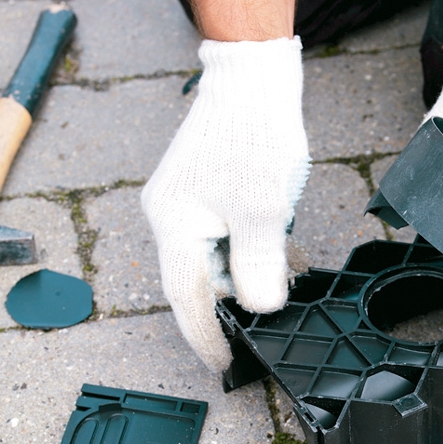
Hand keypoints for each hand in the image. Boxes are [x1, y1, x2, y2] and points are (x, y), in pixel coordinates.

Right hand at [142, 37, 309, 370]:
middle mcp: (170, 219)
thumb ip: (258, 266)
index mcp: (175, 227)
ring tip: (272, 294)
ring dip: (238, 282)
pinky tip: (271, 259)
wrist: (251, 78)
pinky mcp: (201, 194)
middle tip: (259, 332)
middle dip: (227, 309)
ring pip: (208, 262)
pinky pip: (217, 239)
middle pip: (194, 284)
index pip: (186, 300)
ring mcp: (183, 205)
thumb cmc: (254, 136)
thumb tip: (260, 309)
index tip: (225, 365)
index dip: (205, 338)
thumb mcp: (265, 210)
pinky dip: (241, 256)